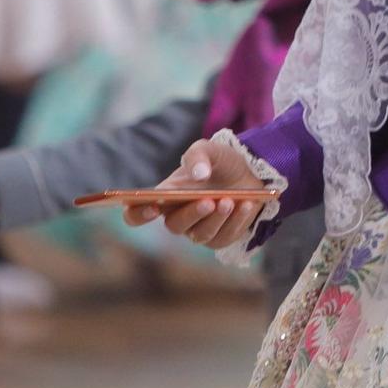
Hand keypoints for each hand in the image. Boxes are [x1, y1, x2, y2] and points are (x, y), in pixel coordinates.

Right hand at [135, 137, 266, 249]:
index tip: (152, 205)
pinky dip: (236, 221)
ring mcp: (198, 230)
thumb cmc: (222, 162)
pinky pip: (224, 236)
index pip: (136, 213)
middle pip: (174, 225)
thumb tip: (198, 175)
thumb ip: (198, 155)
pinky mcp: (220, 238)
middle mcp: (177, 216)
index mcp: (165, 195)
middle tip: (208, 201)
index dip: (138, 213)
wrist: (252, 173)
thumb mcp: (210, 149)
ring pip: (200, 234)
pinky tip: (246, 204)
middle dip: (191, 214)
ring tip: (229, 200)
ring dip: (216, 218)